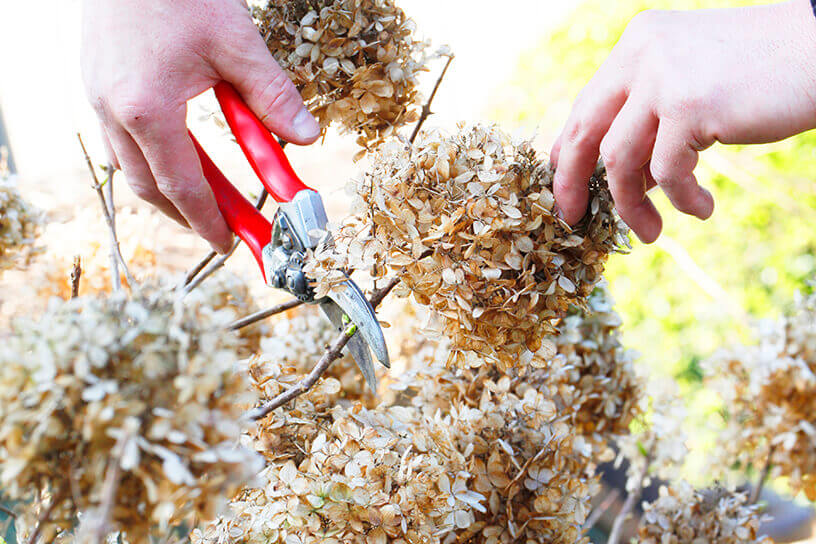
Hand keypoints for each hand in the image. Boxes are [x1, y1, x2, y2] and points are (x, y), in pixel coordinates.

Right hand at [81, 0, 319, 252]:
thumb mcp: (236, 44)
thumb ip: (273, 96)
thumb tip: (307, 138)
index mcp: (147, 110)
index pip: (183, 187)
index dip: (211, 222)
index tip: (233, 246)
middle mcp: (114, 112)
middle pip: (150, 188)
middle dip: (189, 217)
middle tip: (224, 233)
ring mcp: (99, 98)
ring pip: (132, 167)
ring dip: (169, 191)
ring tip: (205, 204)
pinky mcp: (97, 84)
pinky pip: (122, 142)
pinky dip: (153, 161)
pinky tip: (176, 157)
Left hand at [551, 0, 815, 242]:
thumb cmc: (763, 77)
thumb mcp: (691, 89)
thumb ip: (652, 121)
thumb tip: (623, 177)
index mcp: (638, 45)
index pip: (586, 106)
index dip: (569, 153)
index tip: (567, 190)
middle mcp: (642, 54)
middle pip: (586, 130)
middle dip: (573, 182)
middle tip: (575, 219)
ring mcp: (664, 76)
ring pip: (620, 158)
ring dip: (631, 204)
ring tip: (650, 232)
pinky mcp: (691, 104)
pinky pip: (668, 171)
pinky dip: (681, 198)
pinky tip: (701, 208)